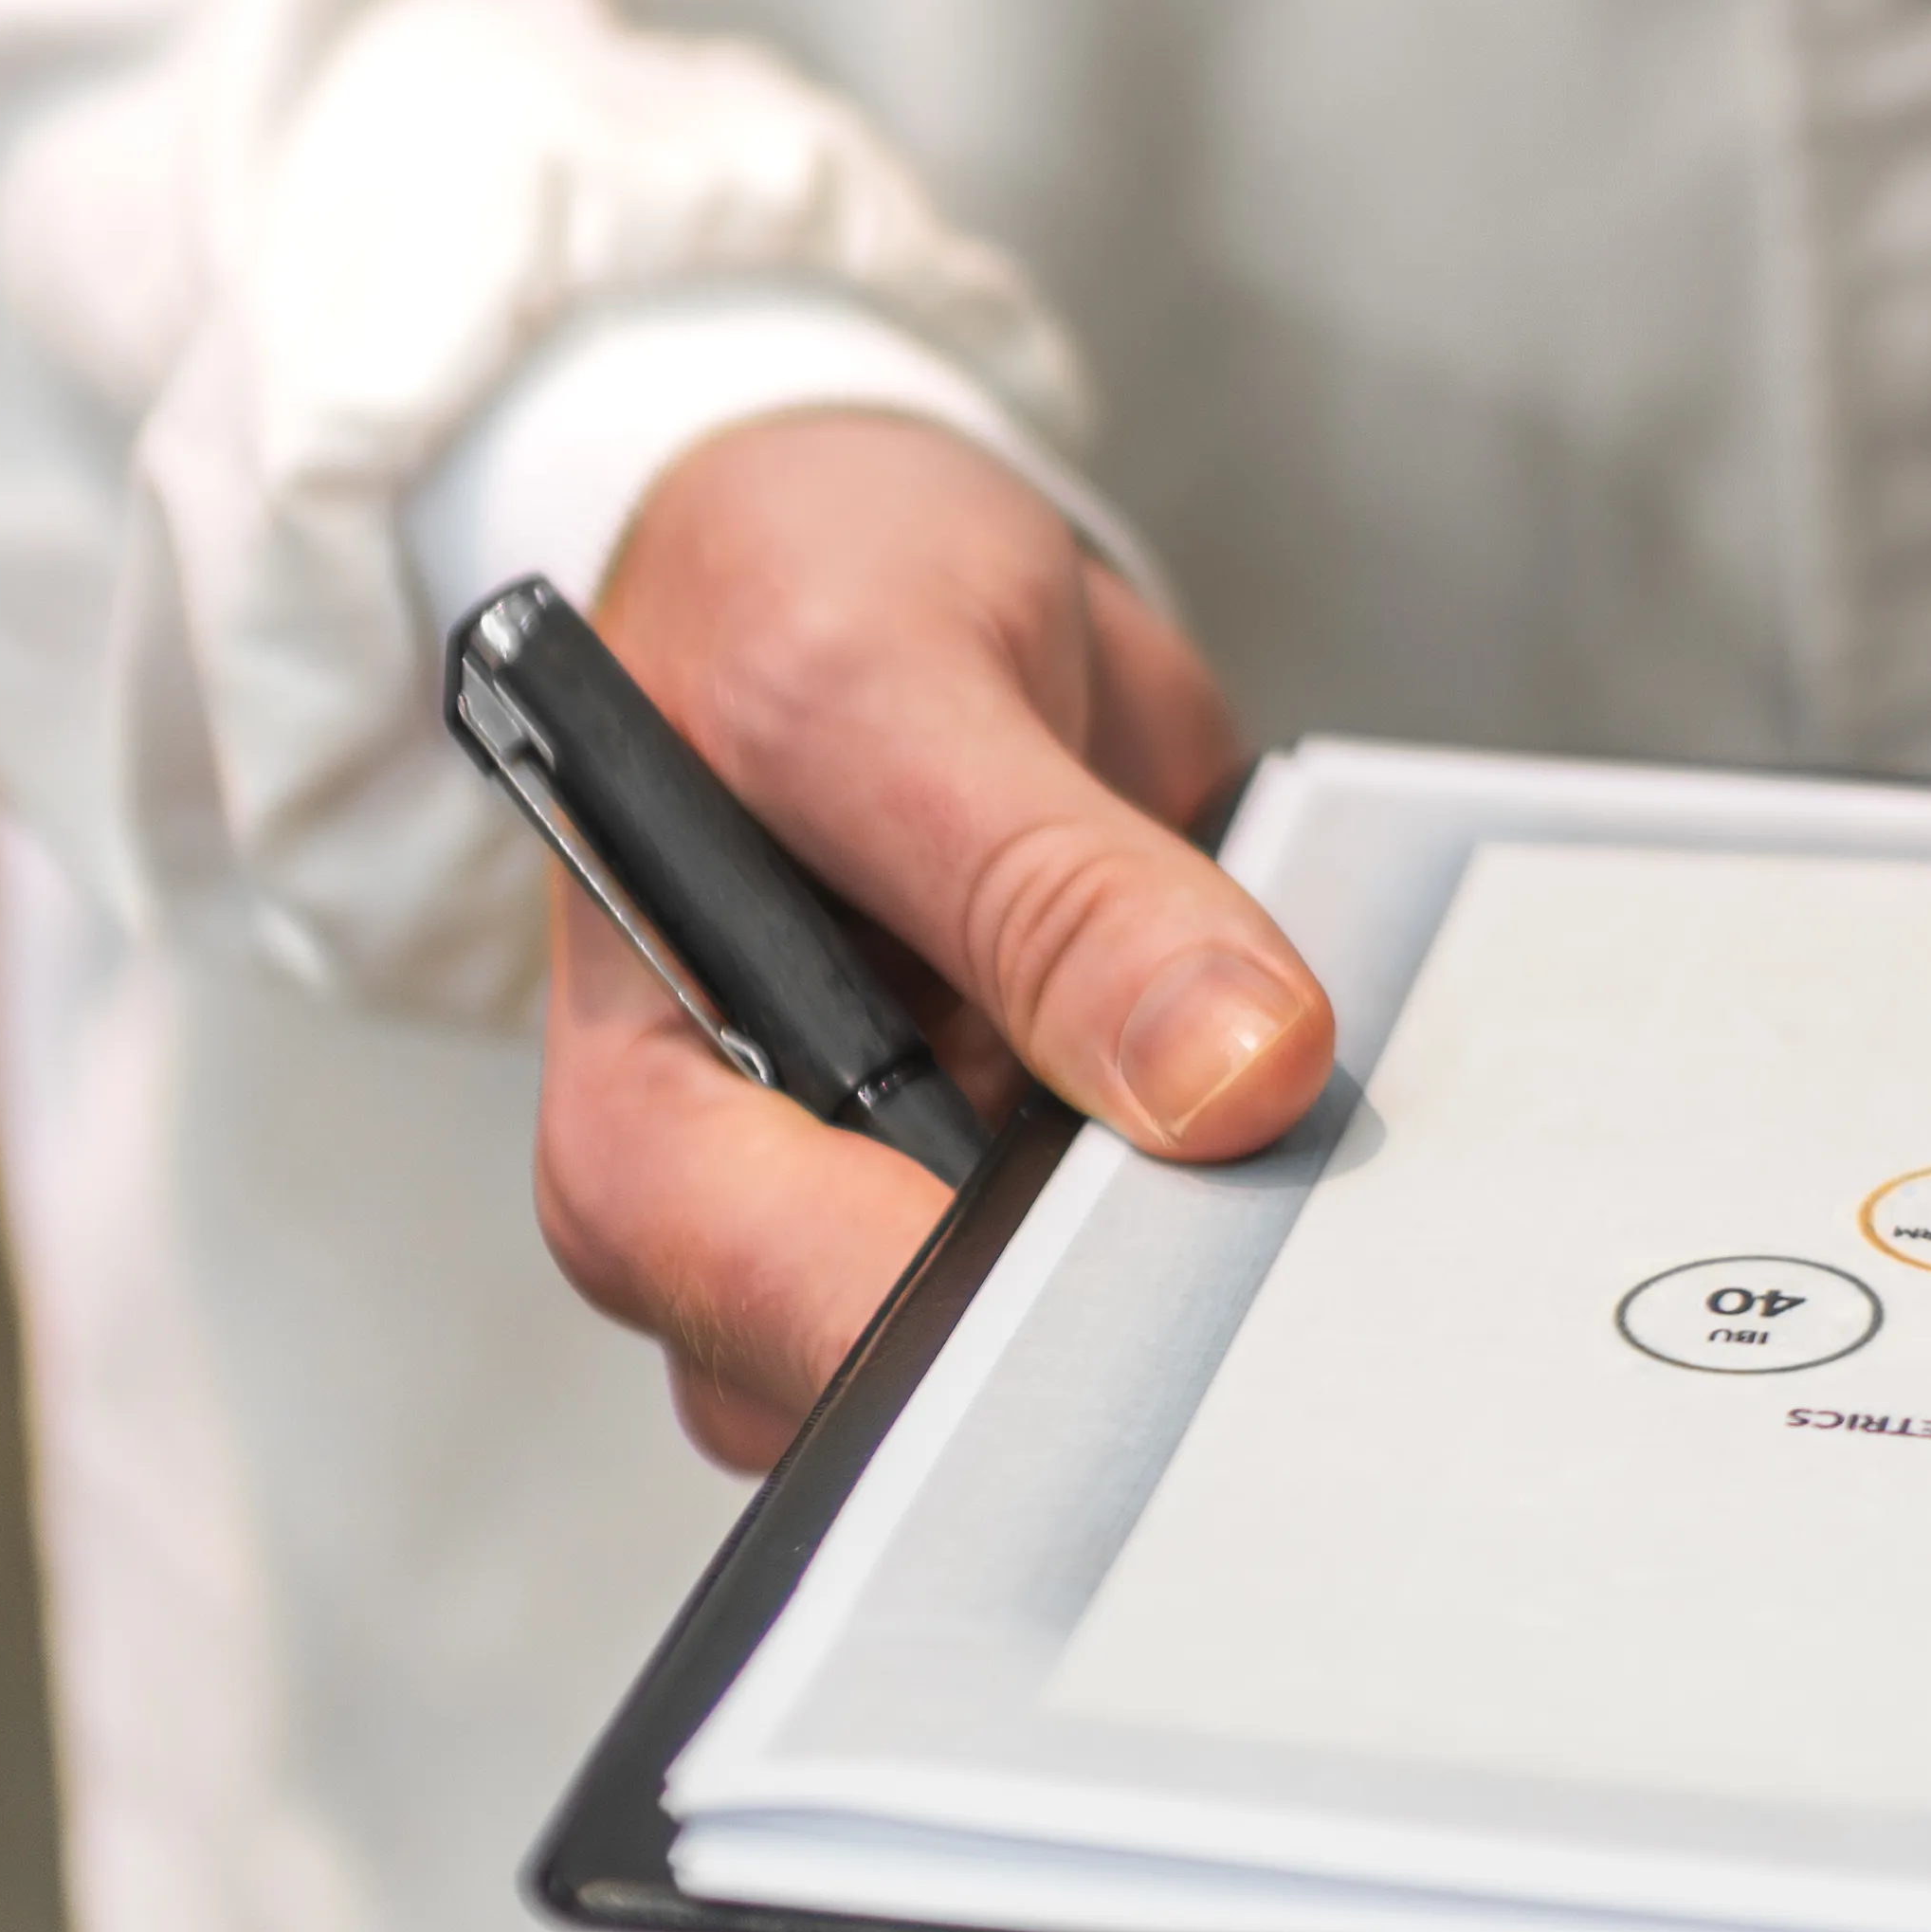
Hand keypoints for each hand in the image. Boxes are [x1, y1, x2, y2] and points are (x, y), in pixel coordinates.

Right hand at [525, 415, 1334, 1468]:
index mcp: (649, 1141)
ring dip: (1210, 1224)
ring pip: (1079, 1349)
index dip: (1028, 1301)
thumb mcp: (885, 683)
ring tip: (1268, 1050)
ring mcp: (902, 1220)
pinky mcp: (1036, 1181)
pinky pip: (1162, 1250)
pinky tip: (1274, 1052)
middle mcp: (759, 1230)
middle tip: (1281, 1121)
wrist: (860, 544)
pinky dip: (1247, 1167)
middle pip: (961, 1387)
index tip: (1210, 1202)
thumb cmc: (787, 590)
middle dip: (1130, 1283)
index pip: (832, 1324)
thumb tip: (1228, 1079)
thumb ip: (1048, 888)